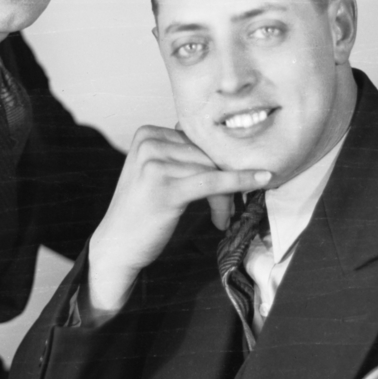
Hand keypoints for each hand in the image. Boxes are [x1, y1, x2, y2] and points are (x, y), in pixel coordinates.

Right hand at [86, 125, 271, 313]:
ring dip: (225, 196)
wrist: (116, 244)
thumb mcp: (155, 171)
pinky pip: (213, 182)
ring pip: (213, 170)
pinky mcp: (166, 188)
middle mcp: (149, 144)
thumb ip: (180, 154)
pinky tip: (261, 180)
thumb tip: (222, 143)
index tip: (227, 186)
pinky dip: (239, 182)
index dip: (217, 163)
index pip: (198, 140)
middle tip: (228, 208)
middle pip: (207, 154)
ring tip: (221, 216)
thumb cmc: (140, 212)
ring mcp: (155, 164)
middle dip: (224, 180)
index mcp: (147, 133)